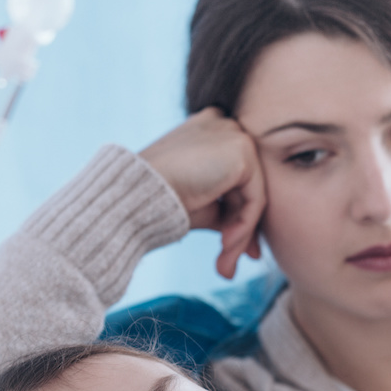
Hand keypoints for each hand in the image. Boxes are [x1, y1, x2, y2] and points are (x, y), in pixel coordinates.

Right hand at [139, 108, 266, 278]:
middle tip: (228, 266)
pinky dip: (243, 227)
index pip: (237, 178)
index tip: (229, 250)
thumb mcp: (200, 205)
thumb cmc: (159, 200)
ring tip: (223, 265)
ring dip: (240, 236)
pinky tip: (225, 245)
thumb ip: (228, 213)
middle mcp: (224, 125)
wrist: (135, 193)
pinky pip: (255, 198)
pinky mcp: (241, 149)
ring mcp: (234, 133)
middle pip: (248, 187)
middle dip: (242, 231)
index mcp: (210, 131)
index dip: (237, 217)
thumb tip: (249, 246)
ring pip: (254, 195)